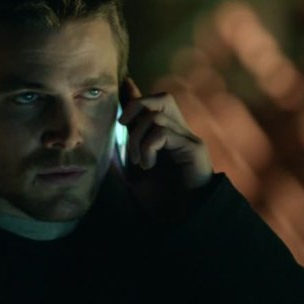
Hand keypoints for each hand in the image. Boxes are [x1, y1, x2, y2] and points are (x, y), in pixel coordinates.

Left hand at [116, 77, 212, 216]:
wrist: (180, 222)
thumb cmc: (160, 202)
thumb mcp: (133, 175)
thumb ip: (124, 155)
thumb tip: (108, 139)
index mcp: (167, 138)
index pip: (153, 106)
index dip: (137, 93)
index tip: (124, 81)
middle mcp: (181, 134)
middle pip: (163, 98)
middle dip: (137, 105)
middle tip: (123, 125)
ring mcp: (190, 140)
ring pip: (157, 115)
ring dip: (138, 137)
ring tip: (138, 161)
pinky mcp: (195, 149)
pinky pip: (163, 131)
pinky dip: (148, 146)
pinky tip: (149, 165)